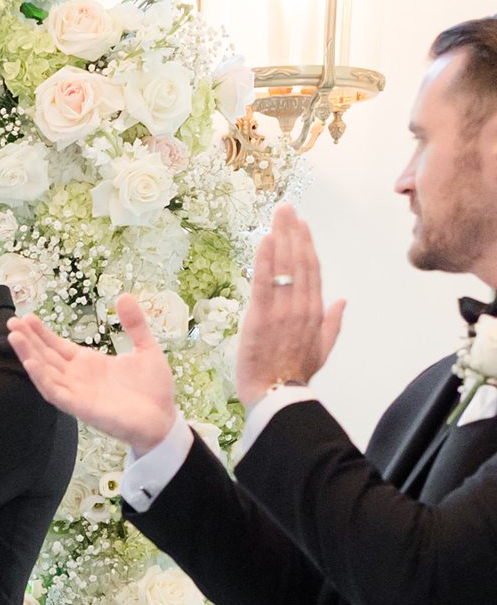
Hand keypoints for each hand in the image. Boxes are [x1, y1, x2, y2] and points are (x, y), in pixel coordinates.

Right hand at [7, 298, 180, 452]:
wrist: (163, 420)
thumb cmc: (153, 389)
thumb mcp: (145, 348)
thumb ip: (134, 324)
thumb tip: (124, 296)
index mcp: (89, 364)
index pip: (57, 346)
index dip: (42, 332)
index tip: (28, 317)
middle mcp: (77, 377)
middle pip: (45, 355)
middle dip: (28, 339)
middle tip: (12, 320)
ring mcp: (76, 392)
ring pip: (45, 371)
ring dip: (28, 354)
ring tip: (14, 336)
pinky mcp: (79, 407)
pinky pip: (54, 392)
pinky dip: (41, 377)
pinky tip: (31, 362)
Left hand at [234, 201, 344, 404]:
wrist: (278, 396)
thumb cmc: (297, 375)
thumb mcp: (322, 349)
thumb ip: (333, 323)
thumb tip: (343, 301)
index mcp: (315, 311)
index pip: (312, 270)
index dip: (307, 244)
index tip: (302, 224)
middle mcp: (302, 306)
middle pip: (300, 261)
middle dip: (294, 231)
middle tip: (286, 208)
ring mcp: (282, 311)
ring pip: (285, 266)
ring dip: (281, 236)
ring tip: (278, 214)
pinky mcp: (260, 318)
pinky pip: (264, 283)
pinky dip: (265, 260)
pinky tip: (265, 240)